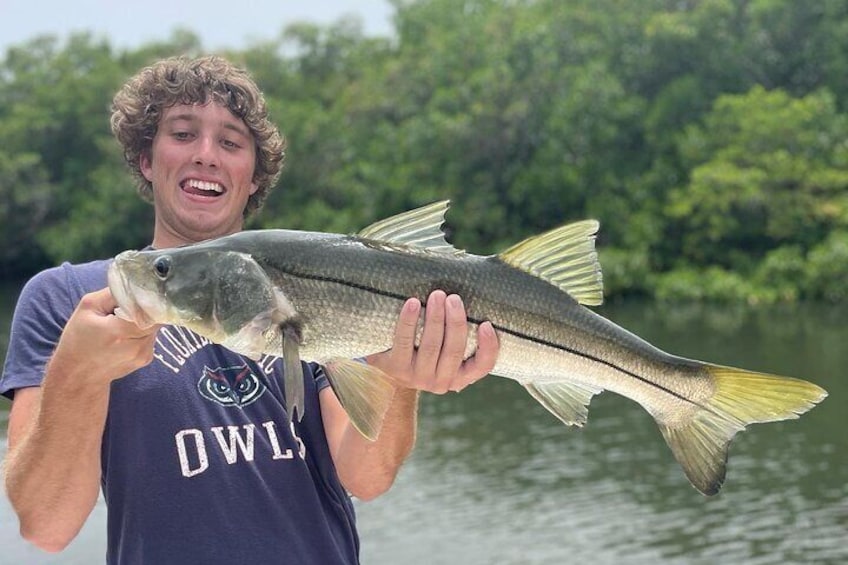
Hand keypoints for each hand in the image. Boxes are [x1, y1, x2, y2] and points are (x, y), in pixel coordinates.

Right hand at [50, 288, 160, 386]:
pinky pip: (150, 338)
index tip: (141, 294)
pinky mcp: (146, 359)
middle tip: (127, 308)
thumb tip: (135, 283)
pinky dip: (141, 332)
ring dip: (143, 321)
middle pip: (156, 317)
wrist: (78, 376)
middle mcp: (137, 345)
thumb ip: (113, 293)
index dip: (149, 300)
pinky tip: (124, 336)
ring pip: (154, 327)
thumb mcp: (88, 308)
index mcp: (121, 331)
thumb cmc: (78, 340)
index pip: (152, 309)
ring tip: (122, 324)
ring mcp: (144, 354)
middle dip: (145, 309)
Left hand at [367, 290, 498, 393]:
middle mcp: (442, 382)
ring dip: (435, 318)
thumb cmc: (426, 350)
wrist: (388, 369)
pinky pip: (404, 342)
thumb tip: (477, 296)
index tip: (486, 324)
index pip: (482, 366)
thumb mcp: (446, 351)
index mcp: (461, 376)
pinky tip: (412, 303)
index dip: (488, 347)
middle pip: (454, 351)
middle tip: (454, 298)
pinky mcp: (397, 369)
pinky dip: (409, 321)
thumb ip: (459, 335)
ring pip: (431, 346)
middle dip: (455, 322)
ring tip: (437, 296)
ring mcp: (418, 378)